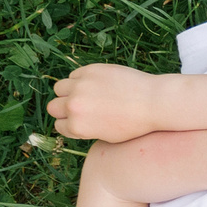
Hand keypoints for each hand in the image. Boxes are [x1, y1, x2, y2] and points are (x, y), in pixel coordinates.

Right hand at [48, 64, 169, 142]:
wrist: (153, 102)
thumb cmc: (134, 124)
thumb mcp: (106, 136)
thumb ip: (85, 129)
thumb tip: (69, 122)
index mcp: (77, 127)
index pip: (59, 126)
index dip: (72, 124)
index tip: (83, 122)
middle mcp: (74, 106)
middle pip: (53, 107)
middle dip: (65, 109)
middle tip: (82, 108)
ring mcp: (80, 86)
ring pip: (59, 88)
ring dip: (68, 92)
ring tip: (86, 95)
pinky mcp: (89, 70)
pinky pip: (74, 75)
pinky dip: (80, 80)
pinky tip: (96, 85)